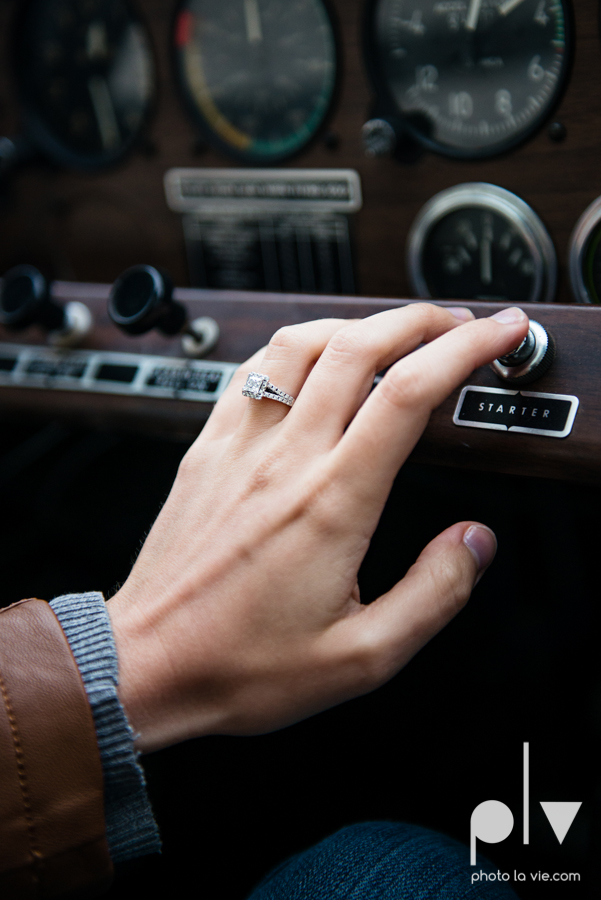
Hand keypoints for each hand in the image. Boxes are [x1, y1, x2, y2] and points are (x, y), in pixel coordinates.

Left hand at [107, 303, 528, 752]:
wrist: (146, 663)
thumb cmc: (242, 665)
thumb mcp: (362, 658)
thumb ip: (433, 595)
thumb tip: (475, 542)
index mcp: (332, 503)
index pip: (410, 393)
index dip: (466, 348)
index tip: (499, 333)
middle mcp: (285, 460)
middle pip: (360, 346)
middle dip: (422, 319)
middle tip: (460, 324)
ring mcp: (239, 447)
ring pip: (301, 343)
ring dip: (356, 321)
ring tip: (391, 330)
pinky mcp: (206, 449)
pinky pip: (251, 369)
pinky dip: (293, 345)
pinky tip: (309, 356)